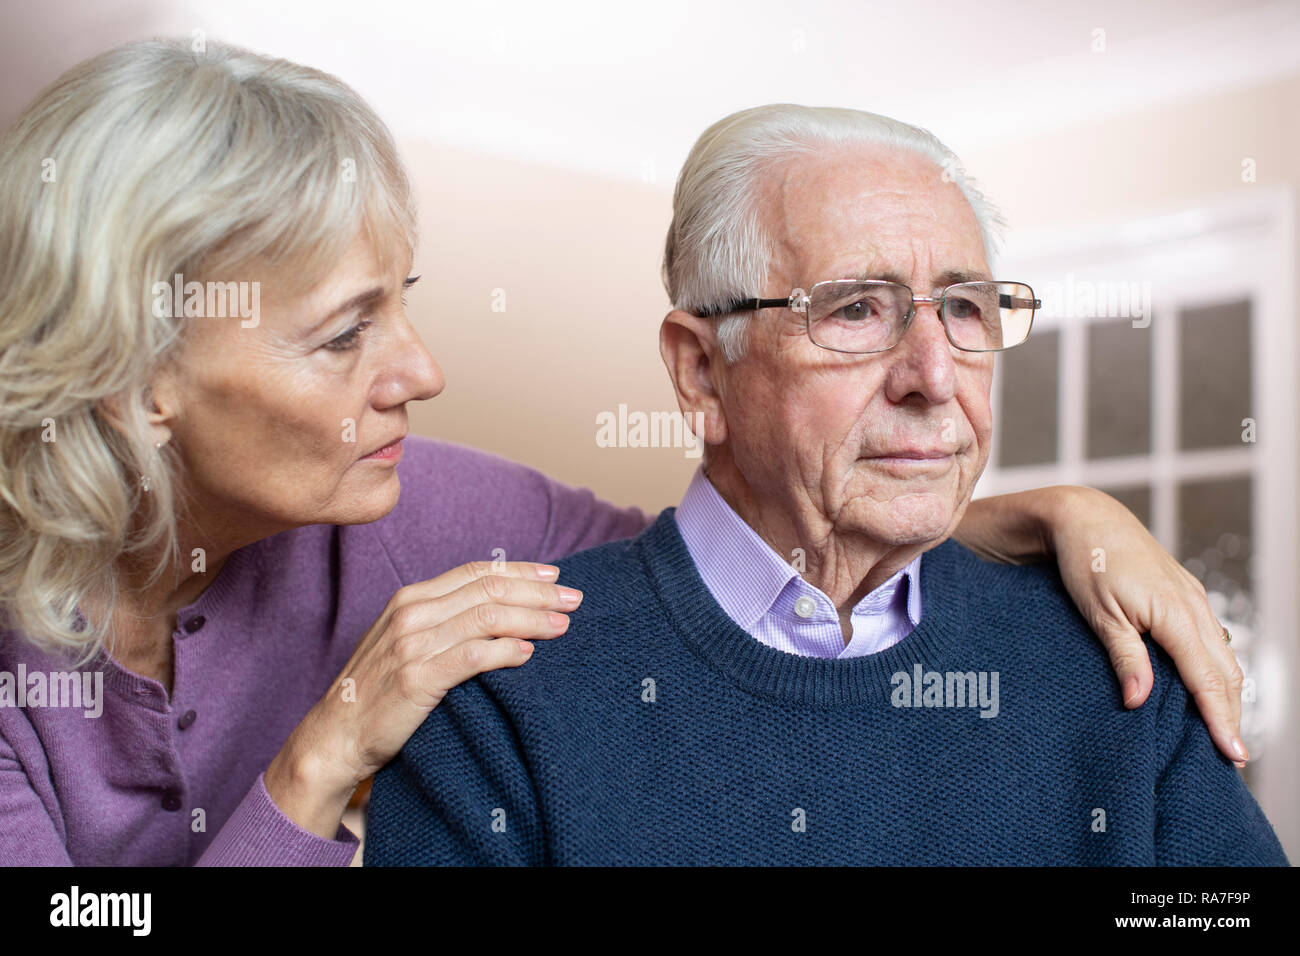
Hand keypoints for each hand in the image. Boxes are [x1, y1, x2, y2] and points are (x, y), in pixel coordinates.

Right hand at [264, 560, 580, 837]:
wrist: (334, 737)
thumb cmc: (376, 694)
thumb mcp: (405, 643)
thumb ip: (443, 622)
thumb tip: (498, 612)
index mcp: (411, 598)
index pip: (477, 572)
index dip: (520, 571)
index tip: (555, 576)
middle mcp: (412, 613)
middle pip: (489, 589)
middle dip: (537, 592)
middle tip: (574, 599)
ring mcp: (412, 644)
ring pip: (487, 617)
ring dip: (531, 618)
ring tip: (562, 625)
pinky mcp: (416, 677)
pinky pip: (472, 656)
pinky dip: (505, 650)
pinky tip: (528, 653)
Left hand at [1043, 487, 1247, 766]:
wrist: (1085, 517)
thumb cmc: (1087, 562)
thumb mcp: (1100, 614)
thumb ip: (1124, 658)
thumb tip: (1139, 701)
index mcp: (1175, 614)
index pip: (1207, 679)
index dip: (1221, 719)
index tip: (1233, 754)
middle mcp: (1193, 606)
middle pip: (1224, 671)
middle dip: (1231, 714)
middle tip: (1233, 757)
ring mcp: (1192, 598)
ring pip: (1222, 655)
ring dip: (1227, 693)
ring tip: (1225, 730)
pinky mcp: (1184, 594)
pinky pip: (1211, 637)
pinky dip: (1216, 666)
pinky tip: (1208, 686)